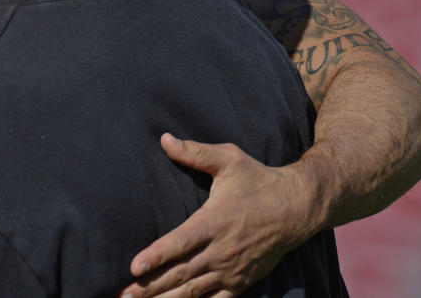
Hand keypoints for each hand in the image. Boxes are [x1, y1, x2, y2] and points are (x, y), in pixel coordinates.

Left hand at [121, 134, 314, 297]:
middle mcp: (220, 250)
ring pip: (194, 292)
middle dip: (150, 286)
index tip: (134, 267)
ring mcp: (231, 270)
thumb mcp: (229, 159)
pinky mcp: (242, 282)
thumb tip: (164, 139)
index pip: (180, 243)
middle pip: (180, 273)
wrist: (296, 208)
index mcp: (213, 221)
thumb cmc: (258, 181)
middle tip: (124, 296)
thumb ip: (195, 152)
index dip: (156, 256)